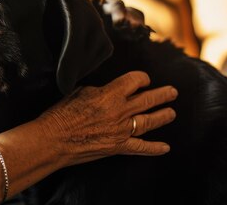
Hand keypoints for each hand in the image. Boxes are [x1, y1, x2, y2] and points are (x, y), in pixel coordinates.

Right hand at [39, 71, 176, 166]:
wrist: (53, 139)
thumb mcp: (78, 92)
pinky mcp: (118, 147)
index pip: (135, 80)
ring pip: (150, 121)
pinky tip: (165, 147)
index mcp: (109, 94)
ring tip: (171, 113)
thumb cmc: (60, 115)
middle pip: (148, 99)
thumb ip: (98, 91)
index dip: (142, 78)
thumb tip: (106, 92)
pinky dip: (154, 148)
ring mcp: (121, 130)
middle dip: (163, 94)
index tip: (143, 80)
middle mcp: (120, 111)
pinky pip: (141, 147)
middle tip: (172, 92)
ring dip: (163, 116)